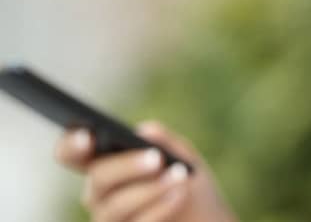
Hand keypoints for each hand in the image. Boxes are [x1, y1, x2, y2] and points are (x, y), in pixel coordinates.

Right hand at [55, 120, 237, 221]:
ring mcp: (107, 220)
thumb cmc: (186, 181)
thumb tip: (144, 131)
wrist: (205, 218)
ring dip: (150, 189)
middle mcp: (98, 194)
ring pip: (114, 206)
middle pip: (98, 177)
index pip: (71, 153)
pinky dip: (158, 208)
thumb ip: (163, 140)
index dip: (71, 144)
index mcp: (104, 162)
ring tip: (179, 176)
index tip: (87, 136)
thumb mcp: (182, 155)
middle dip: (128, 166)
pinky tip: (178, 194)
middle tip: (156, 158)